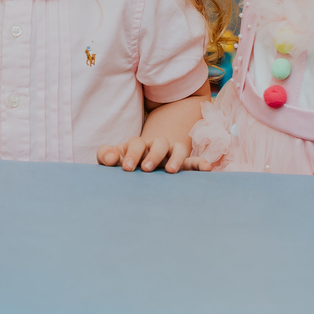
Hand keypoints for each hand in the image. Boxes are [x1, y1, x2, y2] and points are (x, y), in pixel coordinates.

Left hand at [96, 136, 211, 173]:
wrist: (139, 167)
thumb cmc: (124, 163)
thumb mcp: (114, 158)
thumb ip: (106, 155)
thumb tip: (111, 158)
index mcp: (138, 145)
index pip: (136, 143)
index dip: (132, 154)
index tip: (126, 168)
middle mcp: (156, 147)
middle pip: (159, 143)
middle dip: (153, 155)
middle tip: (146, 168)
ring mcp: (171, 155)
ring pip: (178, 149)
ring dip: (176, 158)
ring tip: (170, 171)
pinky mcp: (183, 165)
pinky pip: (193, 162)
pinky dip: (200, 164)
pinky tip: (207, 168)